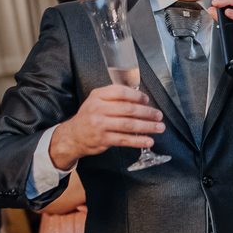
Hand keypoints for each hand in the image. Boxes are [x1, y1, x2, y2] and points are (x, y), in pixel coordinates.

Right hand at [50, 84, 165, 169]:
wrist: (73, 136)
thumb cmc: (90, 116)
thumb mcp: (97, 101)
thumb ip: (115, 97)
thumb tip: (141, 100)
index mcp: (98, 96)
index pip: (120, 92)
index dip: (137, 96)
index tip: (147, 100)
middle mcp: (98, 109)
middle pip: (128, 109)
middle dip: (147, 112)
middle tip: (158, 115)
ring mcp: (100, 125)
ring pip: (128, 125)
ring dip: (147, 126)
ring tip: (159, 127)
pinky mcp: (103, 139)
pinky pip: (124, 140)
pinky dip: (139, 140)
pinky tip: (149, 140)